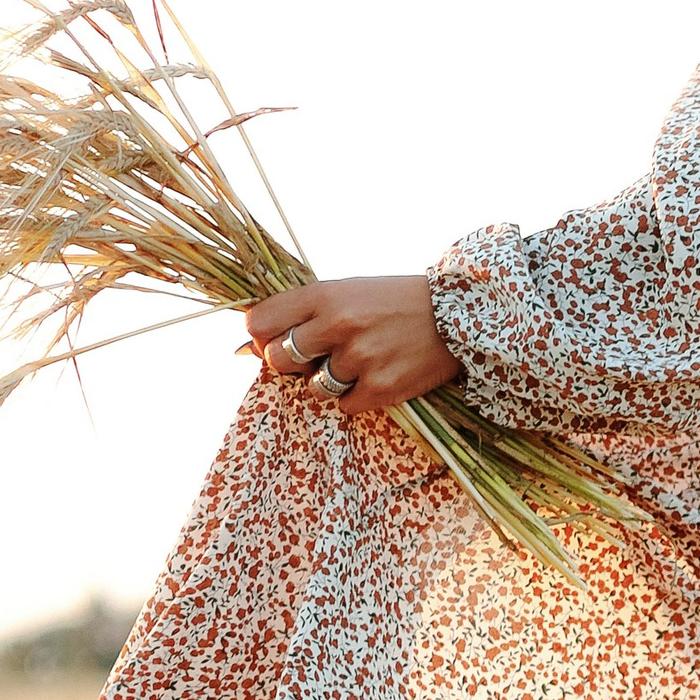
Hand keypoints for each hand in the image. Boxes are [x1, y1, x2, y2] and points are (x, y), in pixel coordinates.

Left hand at [244, 276, 462, 410]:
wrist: (455, 316)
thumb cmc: (393, 302)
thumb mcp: (346, 293)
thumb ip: (301, 315)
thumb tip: (244, 348)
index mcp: (324, 295)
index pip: (259, 324)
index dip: (262, 337)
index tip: (277, 340)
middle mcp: (337, 325)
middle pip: (277, 359)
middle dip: (292, 363)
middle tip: (318, 355)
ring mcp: (359, 359)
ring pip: (313, 387)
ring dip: (329, 380)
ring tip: (358, 362)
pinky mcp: (380, 388)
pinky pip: (344, 406)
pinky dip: (356, 396)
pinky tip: (378, 375)